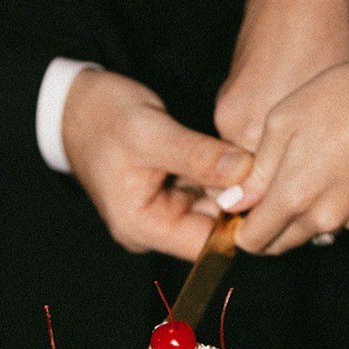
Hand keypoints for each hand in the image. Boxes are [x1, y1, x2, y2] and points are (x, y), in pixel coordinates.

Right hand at [61, 69, 250, 258]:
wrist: (76, 104)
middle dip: (243, 202)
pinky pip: (209, 190)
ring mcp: (164, 211)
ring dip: (237, 187)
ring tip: (262, 159)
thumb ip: (197, 155)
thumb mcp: (149, 132)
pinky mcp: (173, 192)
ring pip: (216, 208)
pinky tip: (244, 156)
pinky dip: (226, 175)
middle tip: (272, 169)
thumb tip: (245, 172)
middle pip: (215, 229)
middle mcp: (155, 228)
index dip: (241, 222)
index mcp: (143, 226)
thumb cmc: (102, 118)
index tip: (269, 191)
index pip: (206, 245)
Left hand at [229, 38, 348, 255]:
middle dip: (266, 226)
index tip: (241, 206)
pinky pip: (338, 219)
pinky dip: (329, 204)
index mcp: (295, 196)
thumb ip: (256, 172)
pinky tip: (334, 167)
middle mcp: (324, 218)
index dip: (240, 227)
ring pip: (310, 231)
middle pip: (280, 245)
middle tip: (265, 190)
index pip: (253, 242)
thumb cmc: (340, 97)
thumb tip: (233, 202)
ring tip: (305, 167)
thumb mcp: (282, 122)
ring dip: (299, 215)